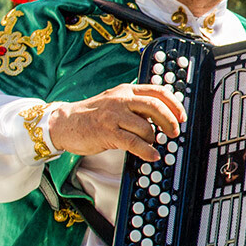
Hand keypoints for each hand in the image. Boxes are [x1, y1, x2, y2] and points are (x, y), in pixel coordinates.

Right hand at [47, 84, 185, 161]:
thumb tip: (162, 115)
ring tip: (152, 144)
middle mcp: (121, 99)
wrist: (63, 122)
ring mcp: (113, 115)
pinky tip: (152, 155)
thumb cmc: (92, 115)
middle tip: (175, 132)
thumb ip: (135, 105)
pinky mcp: (107, 132)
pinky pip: (134, 142)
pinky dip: (147, 151)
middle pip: (156, 106)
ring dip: (154, 138)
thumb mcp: (115, 101)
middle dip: (170, 121)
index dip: (174, 103)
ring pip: (146, 126)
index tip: (182, 115)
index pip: (158, 91)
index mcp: (126, 90)